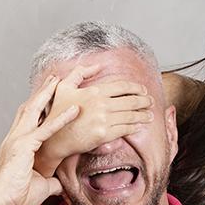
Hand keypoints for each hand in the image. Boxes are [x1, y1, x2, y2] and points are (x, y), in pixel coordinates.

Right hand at [0, 74, 79, 204]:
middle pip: (29, 107)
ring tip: (62, 81)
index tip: (49, 94)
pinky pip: (46, 129)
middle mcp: (14, 138)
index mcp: (16, 145)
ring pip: (34, 110)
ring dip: (49, 94)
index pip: (28, 119)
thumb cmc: (17, 198)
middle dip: (43, 91)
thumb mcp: (40, 187)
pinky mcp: (24, 147)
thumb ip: (50, 183)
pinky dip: (61, 118)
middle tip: (55, 77)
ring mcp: (17, 140)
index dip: (39, 105)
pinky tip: (75, 109)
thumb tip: (59, 186)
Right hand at [34, 64, 153, 175]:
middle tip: (150, 102)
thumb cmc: (57, 112)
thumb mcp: (64, 87)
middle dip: (144, 101)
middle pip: (131, 100)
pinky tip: (139, 126)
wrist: (54, 138)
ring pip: (131, 115)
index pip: (122, 86)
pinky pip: (125, 129)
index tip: (143, 90)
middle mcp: (101, 104)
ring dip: (143, 115)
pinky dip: (135, 127)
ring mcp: (103, 119)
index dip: (136, 88)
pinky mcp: (104, 134)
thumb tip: (96, 66)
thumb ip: (79, 73)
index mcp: (94, 91)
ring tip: (150, 115)